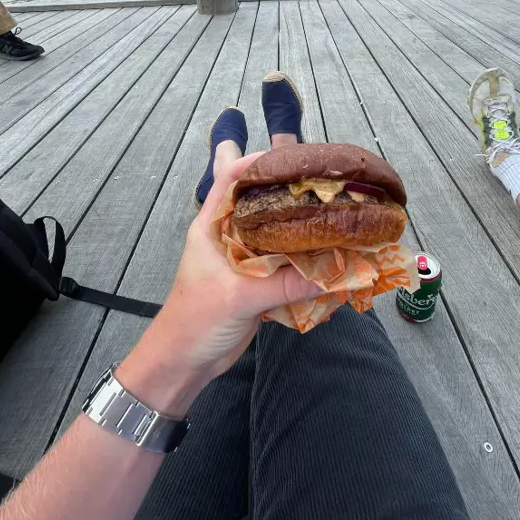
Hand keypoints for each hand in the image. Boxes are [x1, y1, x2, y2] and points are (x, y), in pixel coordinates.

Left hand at [118, 153, 321, 415]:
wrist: (183, 363)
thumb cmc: (195, 322)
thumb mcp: (239, 299)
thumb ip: (285, 284)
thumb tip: (336, 271)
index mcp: (211, 226)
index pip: (230, 178)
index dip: (257, 161)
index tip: (291, 156)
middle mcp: (228, 235)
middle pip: (258, 201)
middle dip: (287, 189)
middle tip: (321, 179)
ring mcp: (243, 258)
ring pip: (274, 231)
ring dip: (299, 224)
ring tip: (332, 209)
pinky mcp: (256, 281)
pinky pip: (283, 261)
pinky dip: (303, 257)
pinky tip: (329, 252)